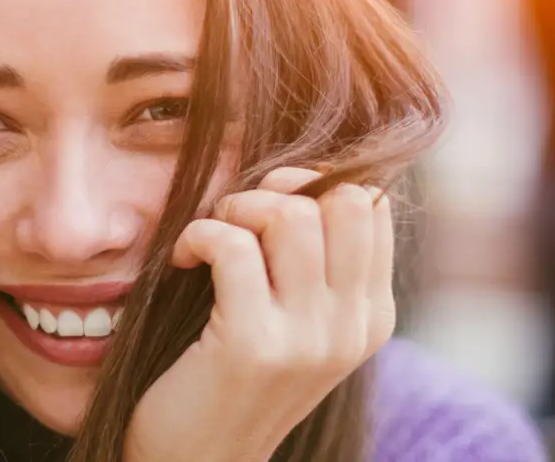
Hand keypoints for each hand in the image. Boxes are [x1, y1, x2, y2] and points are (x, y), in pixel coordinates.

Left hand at [124, 167, 394, 461]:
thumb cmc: (231, 378)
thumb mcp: (293, 323)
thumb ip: (311, 264)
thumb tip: (298, 175)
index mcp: (371, 316)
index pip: (371, 205)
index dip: (311, 184)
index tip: (265, 211)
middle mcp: (352, 327)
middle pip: (341, 198)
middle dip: (277, 188)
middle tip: (236, 219)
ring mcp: (308, 339)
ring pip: (288, 214)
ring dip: (234, 209)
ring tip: (209, 238)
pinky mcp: (253, 346)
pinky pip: (230, 245)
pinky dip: (197, 236)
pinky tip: (183, 261)